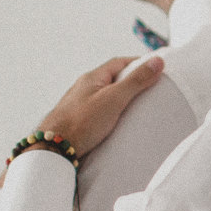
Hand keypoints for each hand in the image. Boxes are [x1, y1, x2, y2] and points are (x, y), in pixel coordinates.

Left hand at [34, 55, 163, 158]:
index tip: (154, 68)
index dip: (138, 63)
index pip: (119, 63)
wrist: (54, 148)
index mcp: (92, 78)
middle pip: (112, 79)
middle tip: (150, 88)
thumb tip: (156, 62)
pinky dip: (112, 113)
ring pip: (105, 96)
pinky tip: (118, 123)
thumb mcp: (114, 98)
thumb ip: (136, 81)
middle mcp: (84, 89)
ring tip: (137, 108)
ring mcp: (80, 105)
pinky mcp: (79, 121)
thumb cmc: (81, 122)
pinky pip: (99, 112)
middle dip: (131, 81)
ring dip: (121, 99)